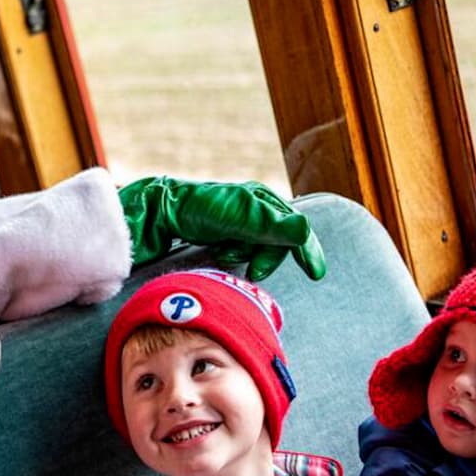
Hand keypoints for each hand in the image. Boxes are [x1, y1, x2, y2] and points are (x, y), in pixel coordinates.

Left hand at [118, 176, 325, 280]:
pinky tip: (220, 254)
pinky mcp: (224, 232)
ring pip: (260, 249)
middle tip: (253, 271)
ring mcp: (239, 220)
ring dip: (248, 257)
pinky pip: (242, 250)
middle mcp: (255, 208)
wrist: (160, 212)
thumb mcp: (240, 219)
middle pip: (279, 242)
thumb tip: (305, 232)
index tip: (315, 275)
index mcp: (263, 200)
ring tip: (226, 255)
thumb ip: (272, 226)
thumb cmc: (200, 210)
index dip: (308, 252)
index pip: (296, 229)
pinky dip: (236, 256)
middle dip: (268, 258)